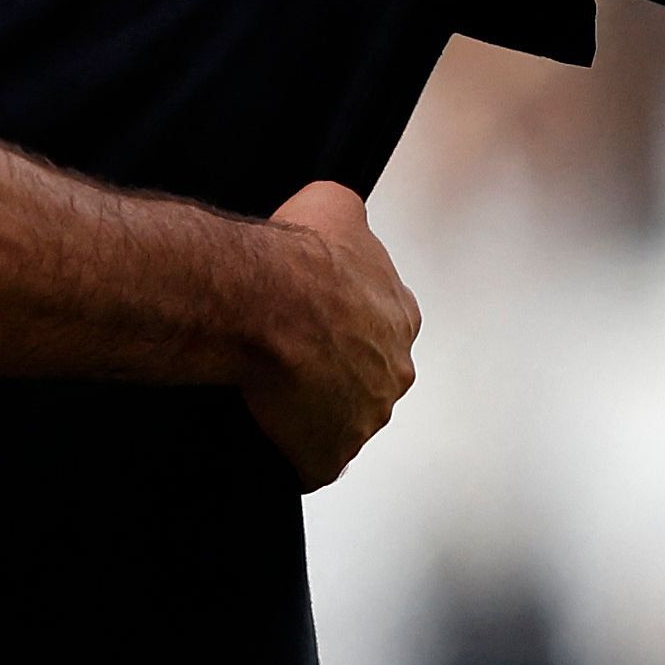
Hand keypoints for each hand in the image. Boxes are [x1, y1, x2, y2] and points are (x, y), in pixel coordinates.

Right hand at [240, 181, 419, 487]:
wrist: (265, 301)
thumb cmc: (298, 255)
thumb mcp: (334, 203)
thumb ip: (349, 216)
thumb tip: (343, 215)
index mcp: (401, 318)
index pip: (381, 327)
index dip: (345, 324)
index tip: (314, 318)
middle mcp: (394, 373)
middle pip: (366, 379)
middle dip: (335, 373)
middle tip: (288, 357)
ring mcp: (364, 420)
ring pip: (340, 421)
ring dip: (312, 412)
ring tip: (268, 392)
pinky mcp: (328, 456)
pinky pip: (310, 461)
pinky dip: (290, 452)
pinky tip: (263, 429)